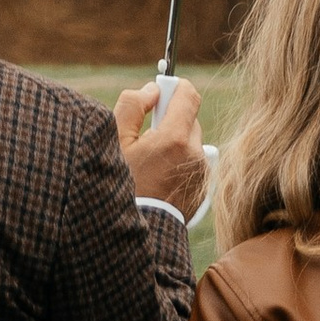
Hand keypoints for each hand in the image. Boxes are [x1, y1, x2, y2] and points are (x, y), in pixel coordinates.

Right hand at [115, 77, 208, 217]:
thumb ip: (132, 107)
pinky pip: (194, 164)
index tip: (162, 92)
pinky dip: (180, 163)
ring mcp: (201, 172)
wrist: (136, 233)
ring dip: (176, 144)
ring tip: (152, 162)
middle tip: (147, 135)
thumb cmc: (122, 187)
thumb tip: (151, 90)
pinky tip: (160, 178)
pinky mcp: (203, 188)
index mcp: (175, 139)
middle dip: (170, 121)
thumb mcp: (116, 143)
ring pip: (191, 143)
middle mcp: (195, 153)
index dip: (175, 87)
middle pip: (189, 120)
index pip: (189, 95)